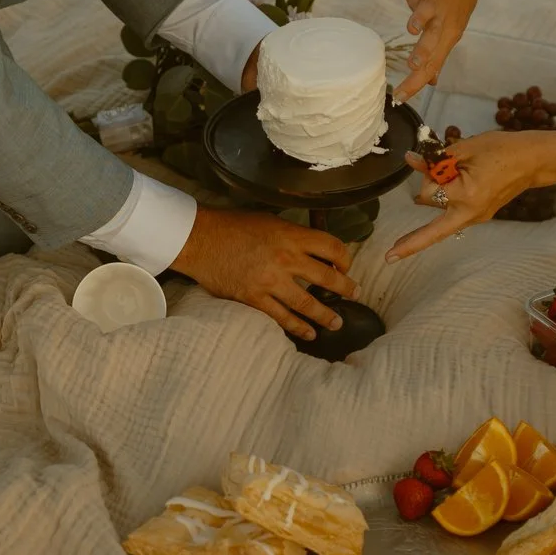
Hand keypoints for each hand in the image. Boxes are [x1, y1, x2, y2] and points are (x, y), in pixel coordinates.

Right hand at [170, 206, 355, 338]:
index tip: (346, 266)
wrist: (200, 240)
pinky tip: (309, 333)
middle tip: (355, 294)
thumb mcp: (269, 221)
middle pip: (326, 277)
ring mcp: (270, 281)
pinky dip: (298, 327)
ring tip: (337, 323)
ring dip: (326, 315)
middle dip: (345, 288)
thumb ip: (291, 235)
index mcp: (291, 236)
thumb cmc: (232, 226)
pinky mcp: (254, 299)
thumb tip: (311, 247)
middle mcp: (285, 259)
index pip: (331, 247)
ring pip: (308, 303)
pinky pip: (281, 317)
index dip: (345, 258)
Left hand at [386, 129, 545, 260]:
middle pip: (432, 204)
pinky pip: (454, 215)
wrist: (533, 160)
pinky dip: (446, 203)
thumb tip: (410, 160)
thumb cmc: (501, 149)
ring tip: (442, 180)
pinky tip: (441, 197)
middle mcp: (469, 215)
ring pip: (441, 214)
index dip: (426, 173)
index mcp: (465, 197)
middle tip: (439, 164)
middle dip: (429, 185)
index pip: (428, 191)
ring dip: (435, 198)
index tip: (427, 158)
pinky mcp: (480, 215)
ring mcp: (476, 218)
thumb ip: (436, 158)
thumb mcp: (465, 148)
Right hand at [393, 0, 481, 100]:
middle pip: (433, 40)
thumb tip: (431, 80)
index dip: (415, 82)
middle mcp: (443, 20)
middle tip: (413, 66)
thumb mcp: (451, 30)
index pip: (431, 64)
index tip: (399, 98)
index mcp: (447, 35)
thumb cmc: (454, 0)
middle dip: (423, 53)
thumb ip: (437, 54)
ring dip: (421, 19)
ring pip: (428, 12)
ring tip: (413, 28)